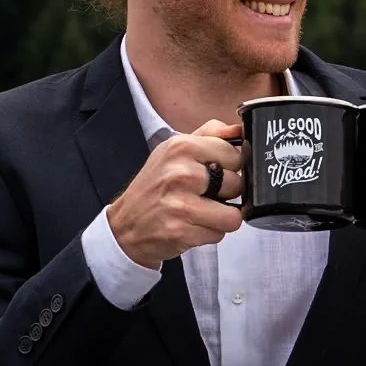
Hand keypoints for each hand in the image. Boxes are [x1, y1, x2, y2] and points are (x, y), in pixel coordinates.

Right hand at [106, 120, 241, 268]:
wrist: (125, 224)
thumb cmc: (155, 185)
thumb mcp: (175, 150)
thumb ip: (211, 134)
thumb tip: (240, 130)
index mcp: (181, 147)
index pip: (236, 155)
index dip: (231, 167)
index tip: (216, 173)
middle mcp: (180, 173)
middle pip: (237, 185)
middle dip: (227, 194)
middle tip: (205, 195)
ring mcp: (180, 204)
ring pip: (233, 215)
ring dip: (221, 218)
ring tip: (201, 212)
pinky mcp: (180, 232)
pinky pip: (218, 234)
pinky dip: (209, 233)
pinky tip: (191, 225)